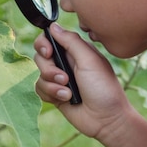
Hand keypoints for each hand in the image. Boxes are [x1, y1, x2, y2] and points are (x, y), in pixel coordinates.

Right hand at [33, 23, 131, 140]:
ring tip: (69, 92)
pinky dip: (51, 94)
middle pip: (40, 56)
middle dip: (49, 69)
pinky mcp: (55, 94)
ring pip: (39, 75)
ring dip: (52, 85)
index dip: (43, 44)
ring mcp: (59, 79)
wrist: (107, 120)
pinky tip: (66, 99)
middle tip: (64, 78)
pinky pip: (40, 89)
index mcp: (75, 51)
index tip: (48, 52)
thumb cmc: (103, 88)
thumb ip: (71, 41)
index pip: (50, 39)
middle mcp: (66, 63)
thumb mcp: (89, 60)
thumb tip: (53, 26)